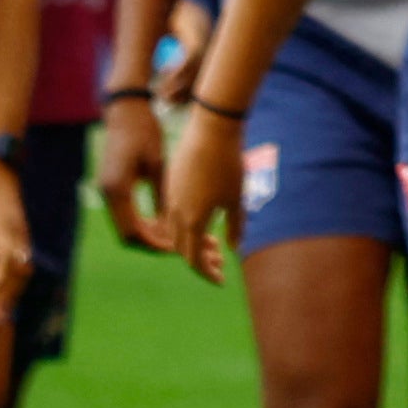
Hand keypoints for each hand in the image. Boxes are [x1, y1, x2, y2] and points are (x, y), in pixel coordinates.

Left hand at [0, 155, 36, 327]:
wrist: (1, 166)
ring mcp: (23, 233)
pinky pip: (25, 260)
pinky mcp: (23, 232)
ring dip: (15, 289)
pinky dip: (17, 277)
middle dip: (9, 296)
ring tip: (3, 309)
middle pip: (19, 272)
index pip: (4, 266)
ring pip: (25, 267)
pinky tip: (7, 287)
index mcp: (4, 231)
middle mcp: (18, 235)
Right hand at [96, 90, 172, 252]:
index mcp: (118, 190)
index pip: (133, 232)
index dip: (154, 244)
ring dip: (147, 234)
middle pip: (127, 234)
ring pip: (126, 226)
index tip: (176, 247)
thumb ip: (162, 195)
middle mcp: (108, 194)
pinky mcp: (112, 186)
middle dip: (152, 243)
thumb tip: (172, 225)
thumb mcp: (158, 163)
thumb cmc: (144, 130)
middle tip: (177, 246)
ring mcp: (107, 191)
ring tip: (173, 237)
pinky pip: (126, 213)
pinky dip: (142, 221)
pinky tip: (162, 222)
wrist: (125, 110)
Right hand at [158, 96, 249, 280]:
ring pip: (175, 232)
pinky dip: (185, 226)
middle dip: (201, 261)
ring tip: (214, 243)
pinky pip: (172, 215)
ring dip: (192, 243)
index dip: (207, 273)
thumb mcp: (236, 197)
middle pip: (182, 249)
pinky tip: (202, 220)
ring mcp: (170, 198)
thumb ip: (234, 226)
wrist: (210, 127)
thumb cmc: (227, 163)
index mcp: (192, 221)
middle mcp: (175, 213)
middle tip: (219, 265)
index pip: (194, 260)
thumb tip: (232, 248)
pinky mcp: (170, 183)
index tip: (221, 281)